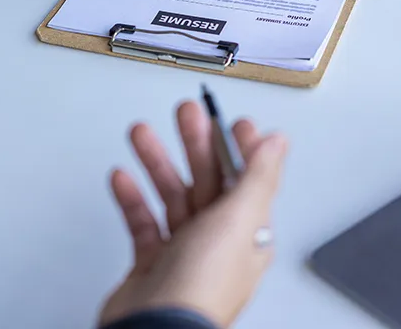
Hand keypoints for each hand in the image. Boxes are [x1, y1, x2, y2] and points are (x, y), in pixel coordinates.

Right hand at [100, 101, 287, 327]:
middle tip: (185, 113)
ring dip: (157, 162)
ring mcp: (183, 252)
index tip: (231, 120)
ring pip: (172, 196)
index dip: (239, 147)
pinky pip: (143, 221)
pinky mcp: (152, 263)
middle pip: (208, 181)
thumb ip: (257, 177)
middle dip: (195, 143)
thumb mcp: (238, 221)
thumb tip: (277, 143)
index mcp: (247, 233)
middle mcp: (217, 242)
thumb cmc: (201, 288)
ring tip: (141, 134)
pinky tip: (123, 178)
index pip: (247, 179)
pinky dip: (132, 198)